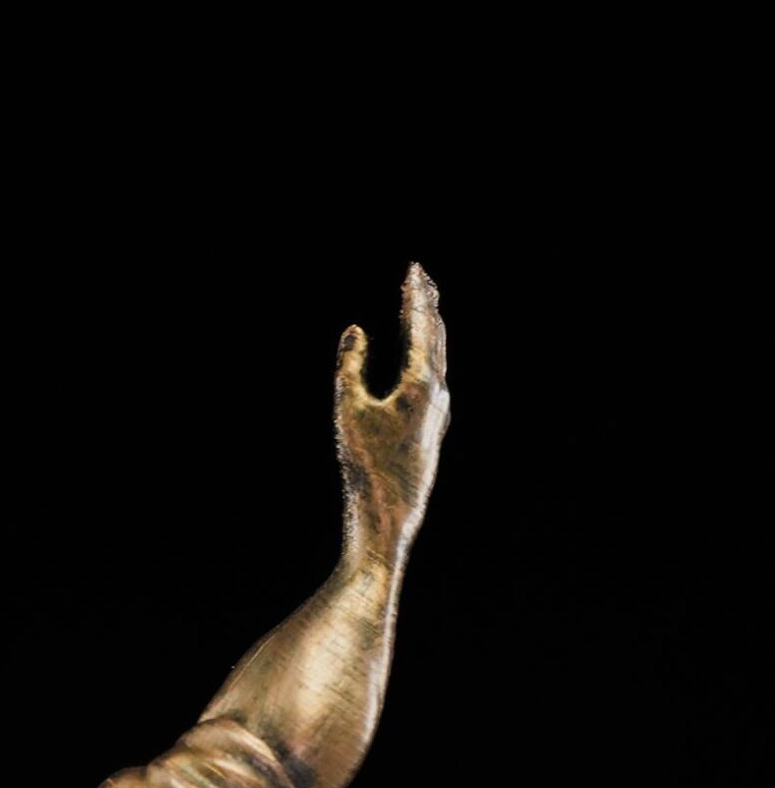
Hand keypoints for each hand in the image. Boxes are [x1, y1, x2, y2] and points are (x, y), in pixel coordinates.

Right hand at [335, 264, 449, 555]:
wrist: (387, 519)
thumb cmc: (364, 466)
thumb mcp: (347, 411)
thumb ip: (350, 366)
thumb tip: (357, 330)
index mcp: (423, 384)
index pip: (421, 327)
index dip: (414, 295)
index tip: (413, 268)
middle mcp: (439, 394)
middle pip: (435, 337)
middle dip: (425, 304)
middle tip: (419, 276)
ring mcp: (439, 414)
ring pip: (437, 359)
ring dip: (428, 330)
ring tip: (422, 308)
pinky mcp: (431, 431)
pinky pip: (432, 380)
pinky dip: (425, 357)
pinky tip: (422, 364)